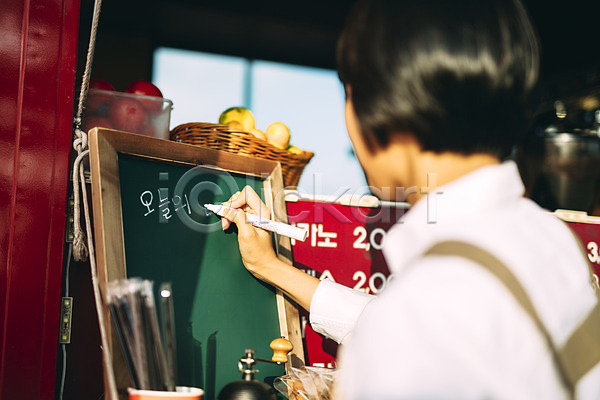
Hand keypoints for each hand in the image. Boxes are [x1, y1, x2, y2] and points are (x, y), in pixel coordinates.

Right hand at [221, 186, 319, 310]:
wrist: (261, 264)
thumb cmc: (258, 253)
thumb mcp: (247, 234)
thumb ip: (238, 218)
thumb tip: (227, 209)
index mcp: (262, 211)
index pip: (247, 193)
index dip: (236, 201)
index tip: (231, 212)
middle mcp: (258, 212)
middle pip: (239, 198)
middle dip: (230, 207)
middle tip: (226, 220)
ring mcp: (252, 217)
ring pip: (235, 205)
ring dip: (227, 213)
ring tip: (226, 224)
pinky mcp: (247, 222)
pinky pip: (235, 213)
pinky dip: (228, 217)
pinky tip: (226, 225)